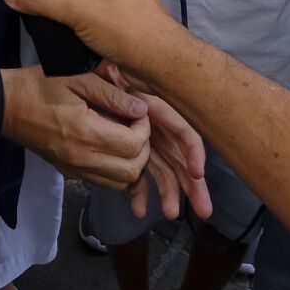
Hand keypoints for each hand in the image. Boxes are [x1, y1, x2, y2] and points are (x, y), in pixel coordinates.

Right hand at [0, 65, 151, 191]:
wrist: (6, 106)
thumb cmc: (40, 85)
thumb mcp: (78, 78)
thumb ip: (112, 94)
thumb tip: (141, 108)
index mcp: (86, 133)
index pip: (134, 145)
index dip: (145, 128)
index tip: (138, 111)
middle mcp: (82, 159)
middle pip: (133, 171)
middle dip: (143, 149)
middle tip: (136, 126)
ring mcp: (74, 170)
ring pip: (121, 184)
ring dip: (132, 163)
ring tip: (125, 138)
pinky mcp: (68, 174)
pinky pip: (104, 182)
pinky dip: (116, 170)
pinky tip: (111, 148)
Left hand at [100, 61, 210, 220]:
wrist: (86, 77)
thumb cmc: (102, 75)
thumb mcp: (112, 79)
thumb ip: (122, 90)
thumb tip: (139, 109)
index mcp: (158, 111)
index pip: (184, 134)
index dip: (194, 153)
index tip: (197, 173)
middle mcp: (159, 129)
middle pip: (182, 159)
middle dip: (193, 185)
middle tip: (204, 211)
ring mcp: (149, 142)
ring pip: (165, 171)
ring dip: (170, 193)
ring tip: (170, 214)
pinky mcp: (135, 152)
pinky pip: (142, 175)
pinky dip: (141, 192)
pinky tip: (138, 210)